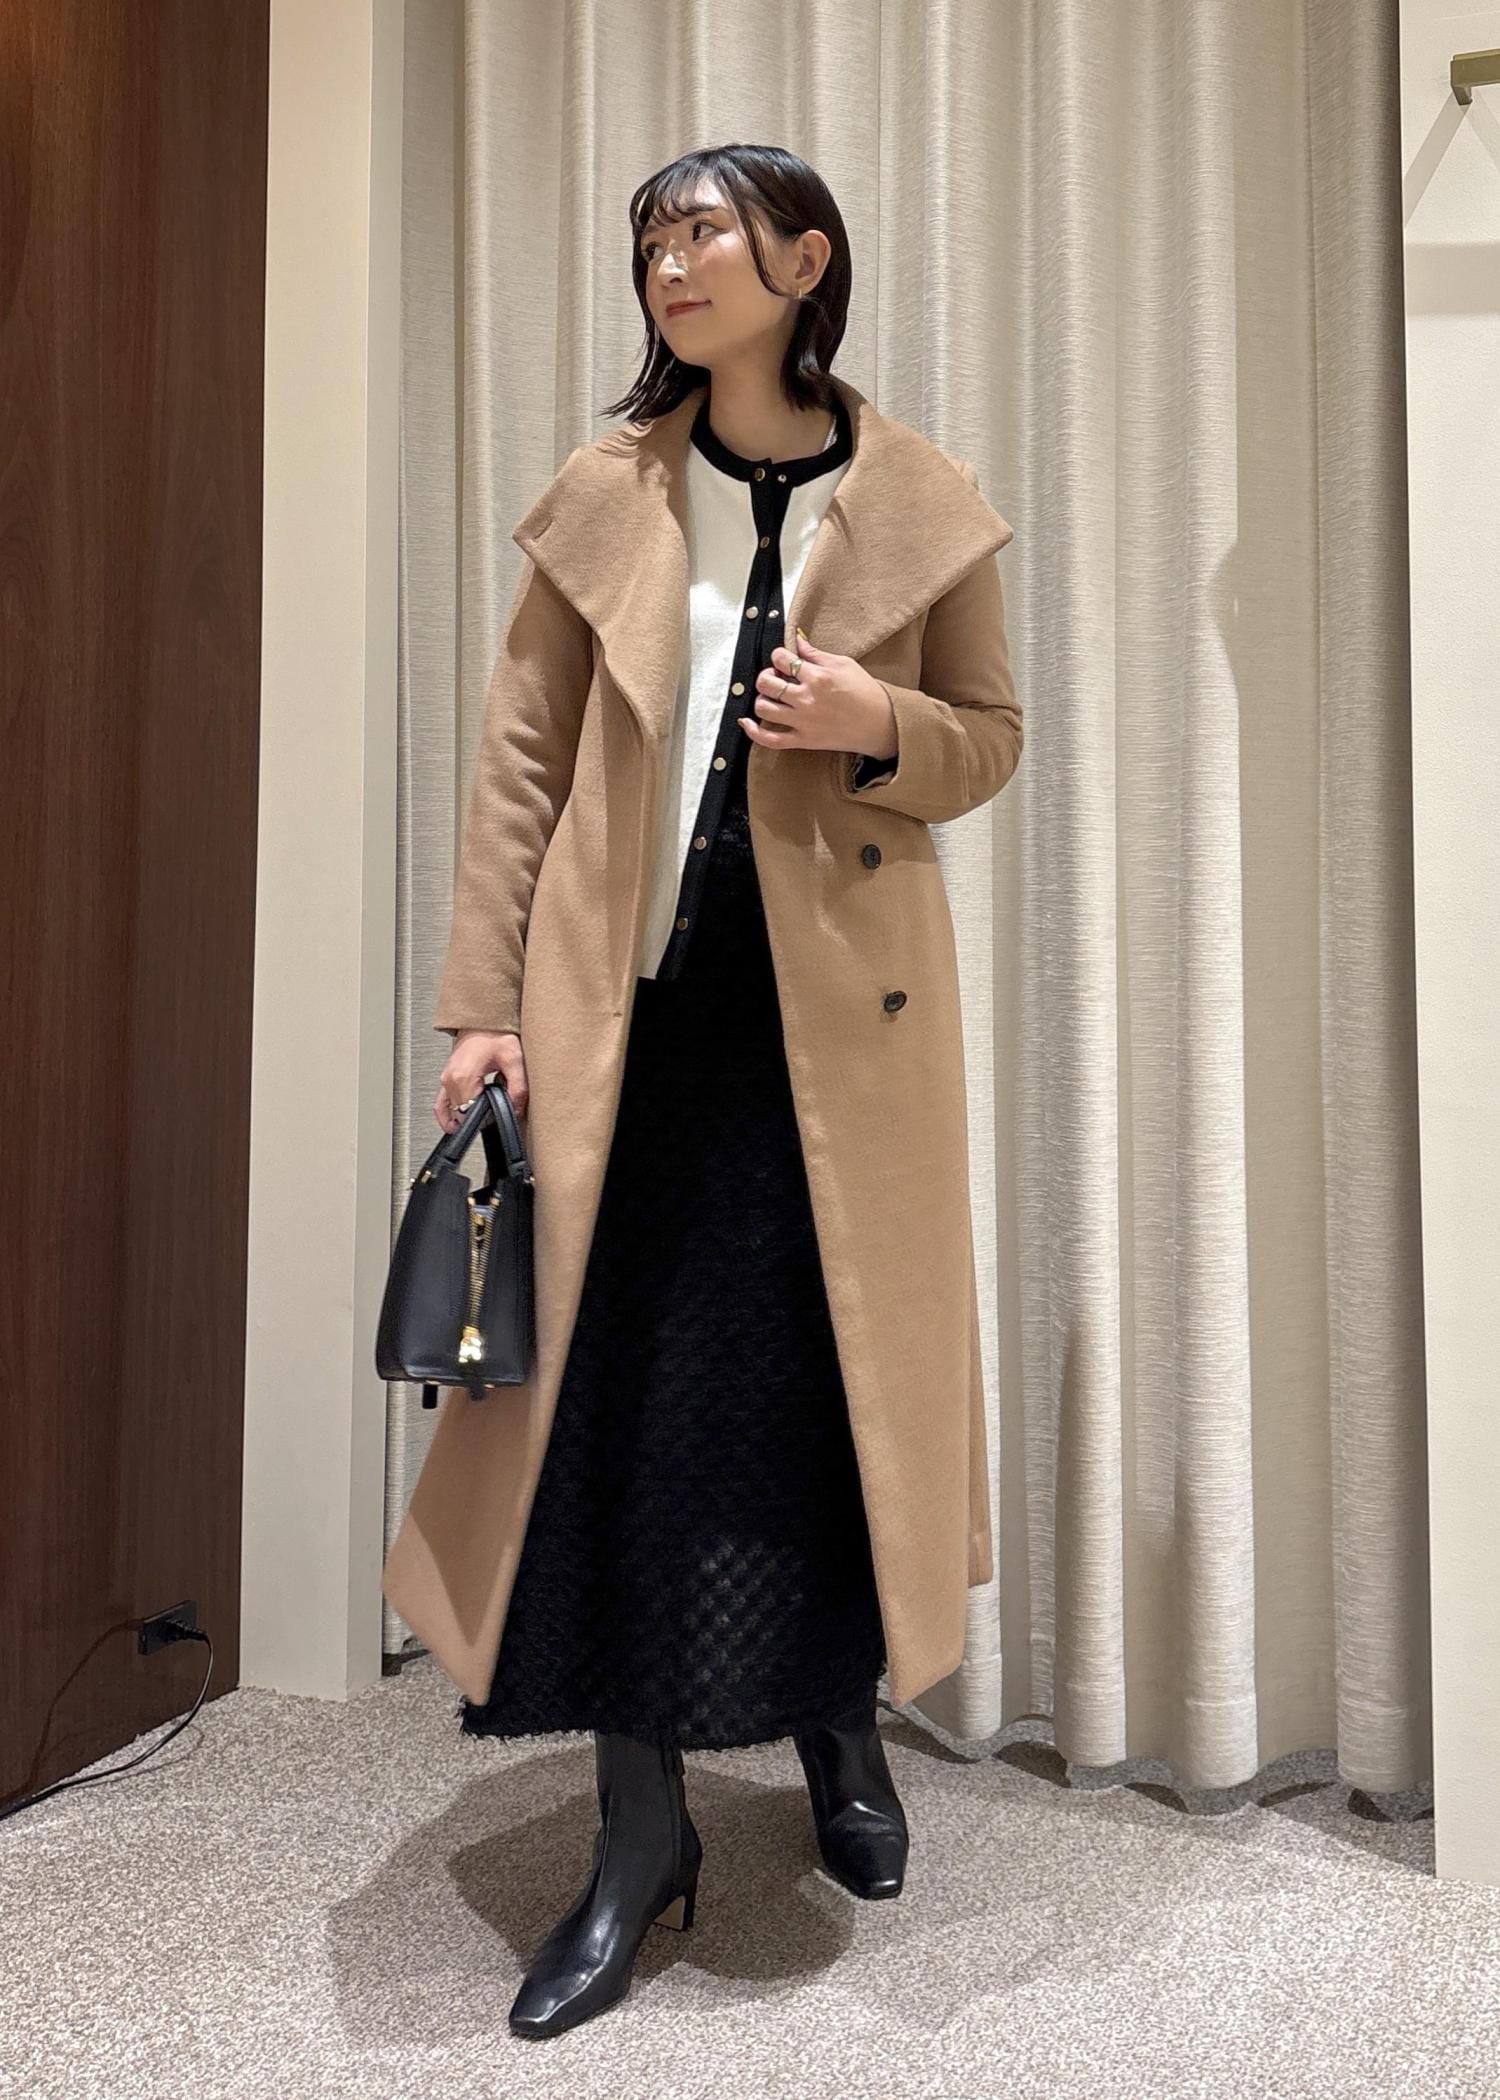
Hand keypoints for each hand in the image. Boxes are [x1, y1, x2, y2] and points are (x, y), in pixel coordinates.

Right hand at [435, 1030, 527, 1131]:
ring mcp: (446, 1079)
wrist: (484, 1019)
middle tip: (497, 1106)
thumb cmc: (496, 1033)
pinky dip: (446, 1116)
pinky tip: (455, 1124)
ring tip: (483, 1115)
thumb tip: (515, 1108)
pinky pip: (440, 1104)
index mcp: (464, 1076)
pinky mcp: (447, 1078)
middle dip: (481, 1116)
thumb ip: (518, 1087)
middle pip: (462, 1114)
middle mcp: (451, 1079)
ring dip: (466, 1116)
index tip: (500, 1112)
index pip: (471, 1114)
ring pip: (451, 1111)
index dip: (489, 1118)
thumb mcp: (514, 1059)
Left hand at [738, 626, 897, 760]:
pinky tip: (747, 722)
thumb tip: (797, 640)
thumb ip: (816, 653)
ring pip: (764, 708)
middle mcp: (806, 699)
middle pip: (767, 682)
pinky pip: (770, 739)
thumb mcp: (843, 664)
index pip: (782, 659)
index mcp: (817, 676)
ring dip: (762, 698)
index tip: (783, 659)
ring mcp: (803, 721)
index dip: (778, 655)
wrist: (881, 724)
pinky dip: (753, 731)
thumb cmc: (866, 692)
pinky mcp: (804, 740)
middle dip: (766, 675)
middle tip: (775, 676)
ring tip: (771, 696)